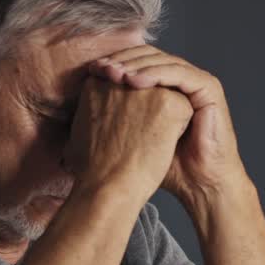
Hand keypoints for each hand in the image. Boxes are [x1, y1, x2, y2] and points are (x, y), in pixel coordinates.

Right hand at [64, 74, 192, 196]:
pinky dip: (176, 130)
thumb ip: (93, 110)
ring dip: (161, 120)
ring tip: (144, 143)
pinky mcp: (169, 102)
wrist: (107, 186)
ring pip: (167, 97)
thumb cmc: (93, 168)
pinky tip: (159, 145)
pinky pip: (184, 110)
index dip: (129, 112)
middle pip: (147, 88)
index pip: (127, 86)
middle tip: (133, 140)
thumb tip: (101, 111)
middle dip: (146, 112)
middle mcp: (121, 78)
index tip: (121, 133)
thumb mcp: (80, 128)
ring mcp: (145, 88)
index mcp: (97, 81)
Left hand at [92, 46, 246, 207]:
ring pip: (162, 60)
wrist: (198, 183)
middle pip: (148, 55)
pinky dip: (156, 74)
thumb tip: (74, 109)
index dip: (114, 63)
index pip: (137, 61)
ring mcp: (196, 82)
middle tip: (101, 68)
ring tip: (115, 74)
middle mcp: (181, 79)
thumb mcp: (133, 136)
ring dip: (136, 65)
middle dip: (122, 60)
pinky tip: (134, 82)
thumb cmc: (167, 166)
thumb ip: (114, 117)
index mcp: (165, 86)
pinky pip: (179, 73)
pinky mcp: (209, 88)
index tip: (91, 72)